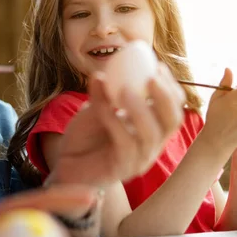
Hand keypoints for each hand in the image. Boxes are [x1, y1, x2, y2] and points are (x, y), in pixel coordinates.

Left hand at [49, 63, 185, 186]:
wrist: (64, 165)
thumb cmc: (84, 137)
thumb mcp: (95, 110)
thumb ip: (103, 94)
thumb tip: (103, 73)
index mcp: (151, 128)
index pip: (172, 109)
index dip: (170, 88)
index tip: (158, 66)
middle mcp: (150, 145)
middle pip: (172, 122)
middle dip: (166, 97)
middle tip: (151, 78)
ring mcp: (138, 159)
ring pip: (151, 134)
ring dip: (140, 109)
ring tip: (125, 90)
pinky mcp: (122, 169)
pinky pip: (125, 143)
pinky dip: (114, 121)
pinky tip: (102, 108)